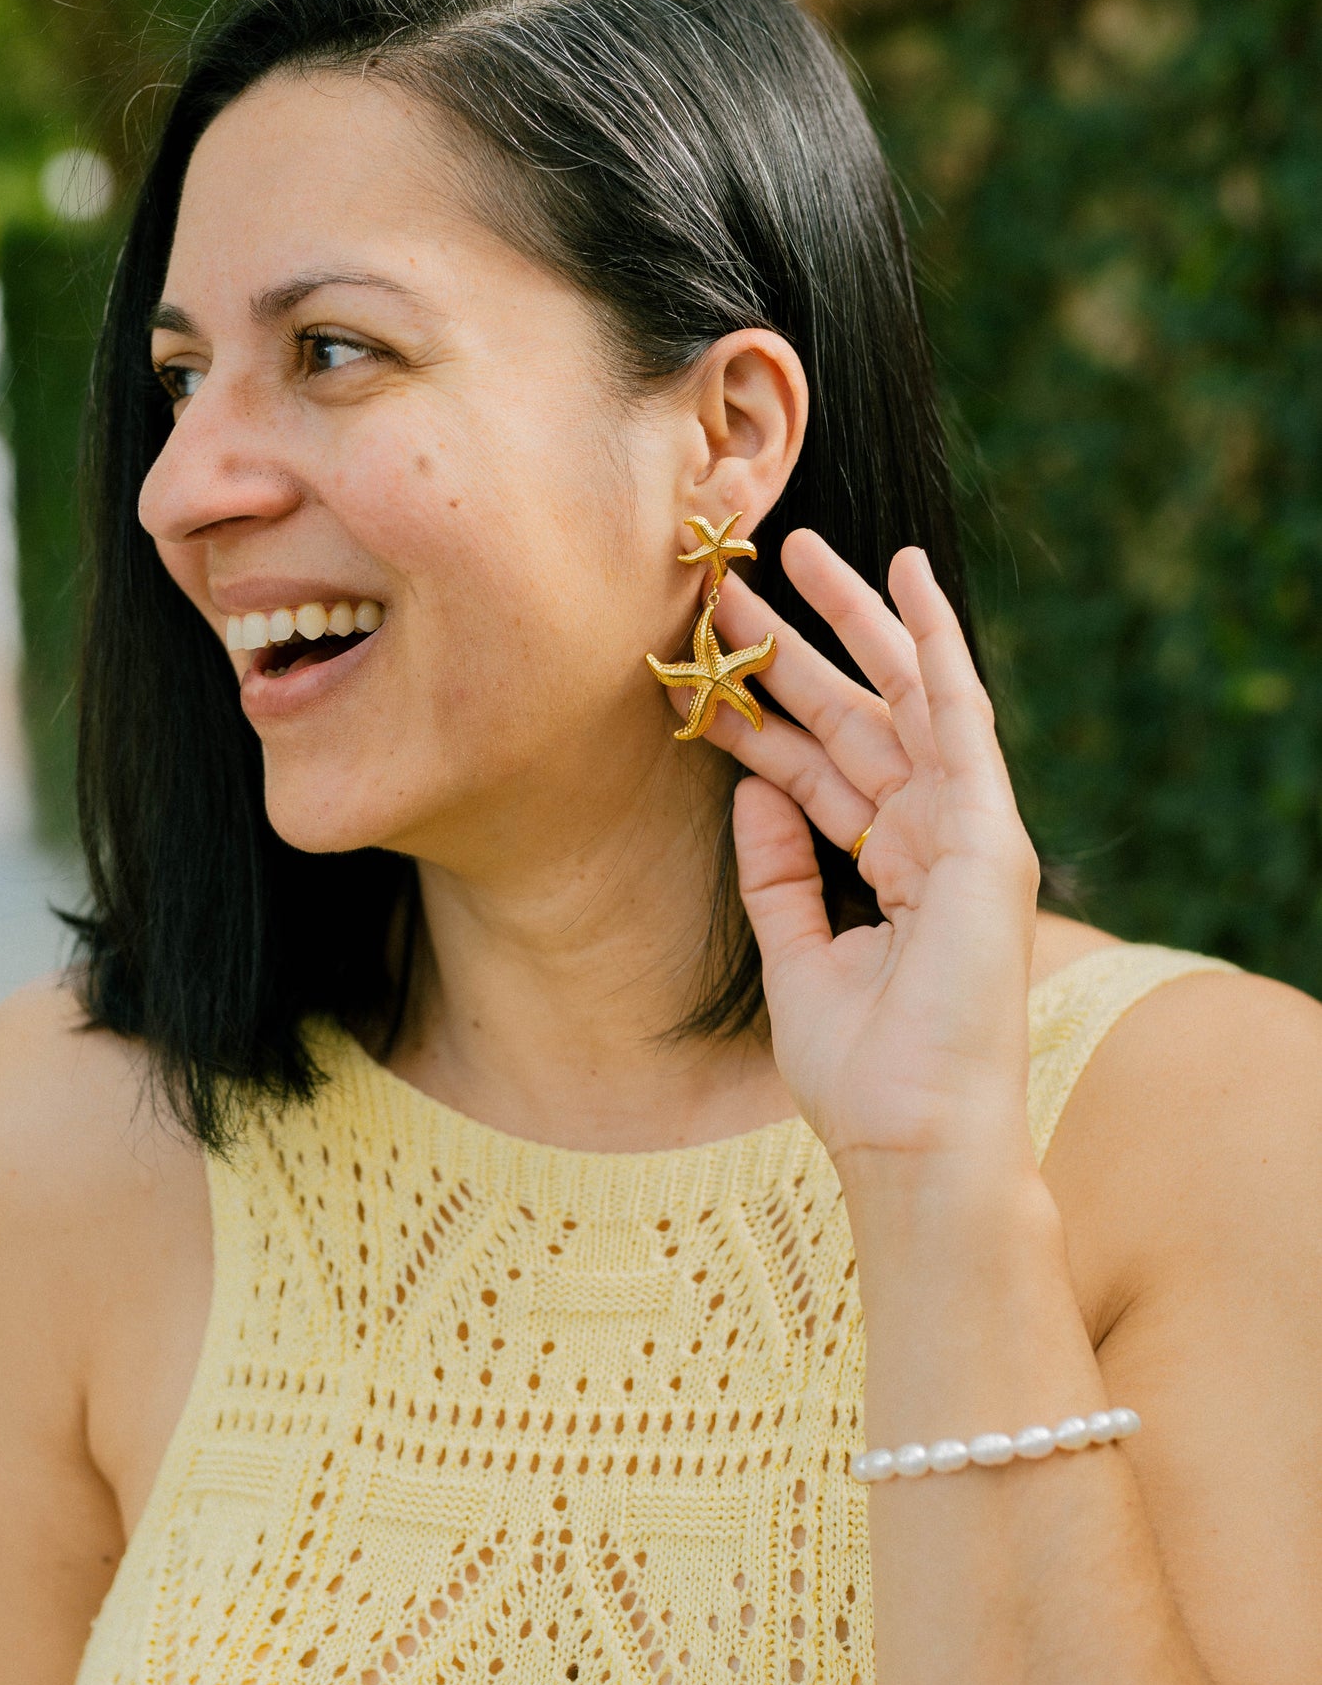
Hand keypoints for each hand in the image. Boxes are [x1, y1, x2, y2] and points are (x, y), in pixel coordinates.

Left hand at [706, 530, 1041, 1201]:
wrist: (915, 1136)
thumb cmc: (862, 1075)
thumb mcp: (797, 956)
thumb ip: (778, 870)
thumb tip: (750, 787)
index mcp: (889, 873)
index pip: (814, 774)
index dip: (756, 720)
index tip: (697, 670)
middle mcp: (930, 840)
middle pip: (853, 720)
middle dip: (795, 649)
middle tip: (735, 582)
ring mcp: (965, 830)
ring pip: (898, 697)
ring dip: (851, 620)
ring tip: (799, 547)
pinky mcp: (987, 828)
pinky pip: (956, 712)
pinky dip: (933, 639)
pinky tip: (906, 574)